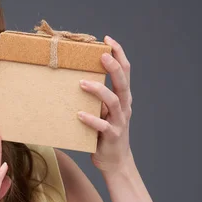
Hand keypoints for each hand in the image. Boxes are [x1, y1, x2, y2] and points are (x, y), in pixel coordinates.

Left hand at [78, 35, 133, 173]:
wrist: (115, 161)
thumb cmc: (105, 133)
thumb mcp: (103, 111)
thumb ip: (96, 97)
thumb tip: (76, 77)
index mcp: (123, 98)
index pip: (125, 71)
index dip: (119, 54)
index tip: (108, 39)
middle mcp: (124, 107)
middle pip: (123, 82)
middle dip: (114, 66)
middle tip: (102, 54)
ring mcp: (119, 121)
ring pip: (113, 101)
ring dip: (98, 90)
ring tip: (82, 83)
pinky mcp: (111, 136)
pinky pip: (102, 126)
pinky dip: (91, 119)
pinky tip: (79, 114)